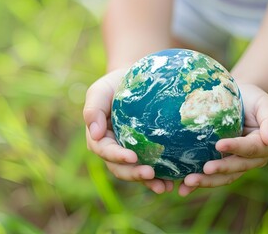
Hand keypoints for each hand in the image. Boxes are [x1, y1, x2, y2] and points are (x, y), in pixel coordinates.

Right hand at [83, 68, 174, 193]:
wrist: (136, 80)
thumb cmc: (114, 84)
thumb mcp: (100, 91)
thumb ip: (93, 110)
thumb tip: (94, 134)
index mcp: (99, 137)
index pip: (105, 150)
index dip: (117, 156)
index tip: (132, 156)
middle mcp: (113, 149)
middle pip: (120, 168)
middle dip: (134, 173)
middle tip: (150, 174)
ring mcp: (129, 153)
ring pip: (135, 171)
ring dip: (148, 181)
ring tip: (164, 187)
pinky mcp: (145, 153)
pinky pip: (151, 167)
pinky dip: (161, 176)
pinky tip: (174, 181)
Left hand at [180, 83, 267, 195]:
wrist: (238, 100)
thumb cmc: (252, 99)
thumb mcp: (265, 104)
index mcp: (264, 145)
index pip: (250, 149)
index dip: (236, 148)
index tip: (219, 145)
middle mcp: (251, 159)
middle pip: (236, 168)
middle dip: (220, 169)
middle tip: (204, 169)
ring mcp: (235, 164)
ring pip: (223, 177)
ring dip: (206, 181)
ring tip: (188, 182)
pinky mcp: (220, 165)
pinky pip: (211, 177)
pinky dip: (198, 183)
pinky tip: (182, 189)